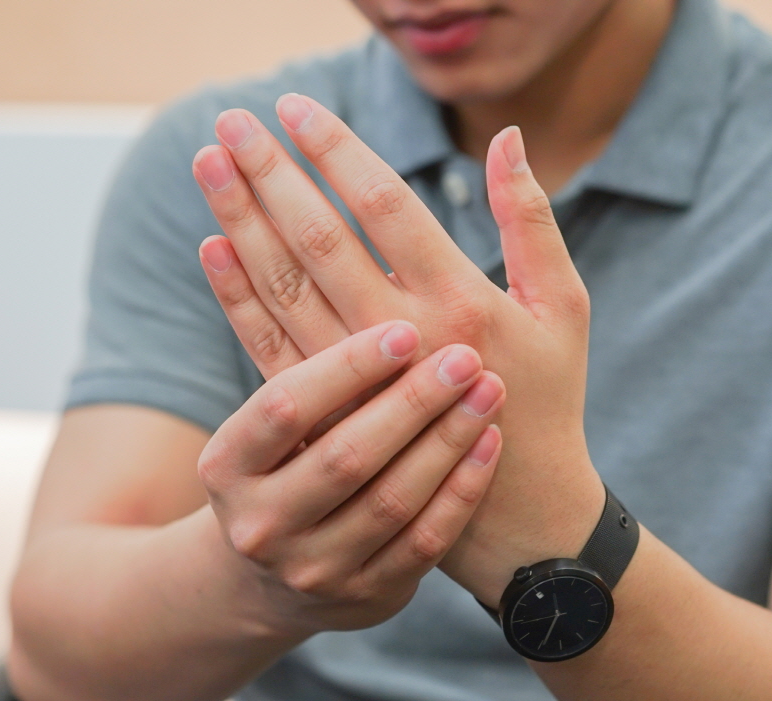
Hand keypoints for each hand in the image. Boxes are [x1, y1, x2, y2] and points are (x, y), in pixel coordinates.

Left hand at [192, 95, 601, 601]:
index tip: (297, 107)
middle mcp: (404, 345)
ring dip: (243, 223)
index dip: (338, 152)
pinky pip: (270, 351)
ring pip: (286, 290)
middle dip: (272, 176)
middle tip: (233, 119)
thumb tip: (509, 137)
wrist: (518, 522)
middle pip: (321, 241)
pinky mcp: (329, 425)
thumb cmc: (548, 404)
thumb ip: (533, 223)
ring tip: (209, 163)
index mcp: (462, 306)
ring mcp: (358, 389)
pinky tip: (212, 246)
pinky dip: (238, 299)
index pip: (386, 207)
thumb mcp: (562, 311)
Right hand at [198, 320, 505, 633]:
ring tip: (490, 387)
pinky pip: (426, 542)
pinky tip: (491, 443)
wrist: (273, 576)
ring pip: (391, 502)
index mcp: (226, 468)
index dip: (343, 368)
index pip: (283, 409)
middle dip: (410, 403)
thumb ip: (275, 346)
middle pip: (344, 458)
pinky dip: (462, 490)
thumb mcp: (261, 419)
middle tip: (464, 356)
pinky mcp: (368, 598)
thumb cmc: (280, 463)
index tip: (403, 328)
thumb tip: (235, 235)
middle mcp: (262, 527)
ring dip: (447, 441)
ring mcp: (315, 571)